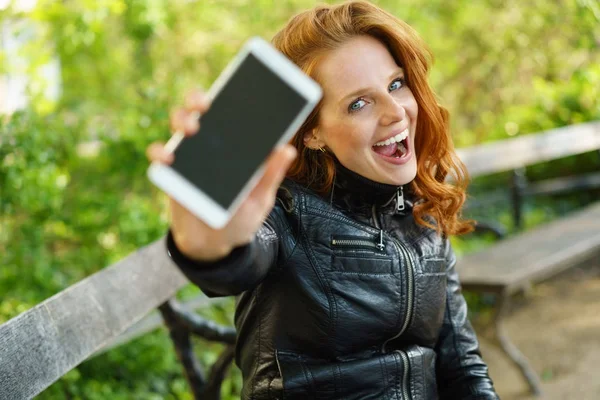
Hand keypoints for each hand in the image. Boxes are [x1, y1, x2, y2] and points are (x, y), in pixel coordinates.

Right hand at [146, 90, 296, 261]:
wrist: (215, 246)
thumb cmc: (241, 218)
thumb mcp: (260, 199)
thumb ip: (270, 175)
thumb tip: (287, 149)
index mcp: (234, 146)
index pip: (231, 113)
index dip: (231, 94)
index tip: (237, 83)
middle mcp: (210, 144)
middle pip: (200, 111)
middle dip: (199, 99)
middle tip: (207, 104)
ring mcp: (189, 156)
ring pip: (179, 125)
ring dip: (181, 120)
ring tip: (192, 128)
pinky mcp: (171, 173)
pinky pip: (159, 156)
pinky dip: (160, 153)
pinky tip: (168, 157)